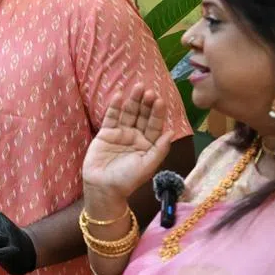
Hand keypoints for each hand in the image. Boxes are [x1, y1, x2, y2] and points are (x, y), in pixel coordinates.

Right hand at [83, 86, 172, 208]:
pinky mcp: (106, 133)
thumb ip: (159, 149)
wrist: (103, 187)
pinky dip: (114, 106)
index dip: (157, 113)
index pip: (154, 125)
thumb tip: (171, 132)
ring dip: (132, 100)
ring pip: (128, 113)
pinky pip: (111, 117)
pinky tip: (118, 95)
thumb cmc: (127, 180)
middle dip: (145, 103)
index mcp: (148, 144)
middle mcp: (136, 136)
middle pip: (142, 116)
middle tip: (148, 90)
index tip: (159, 100)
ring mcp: (120, 133)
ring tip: (137, 87)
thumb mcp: (148, 166)